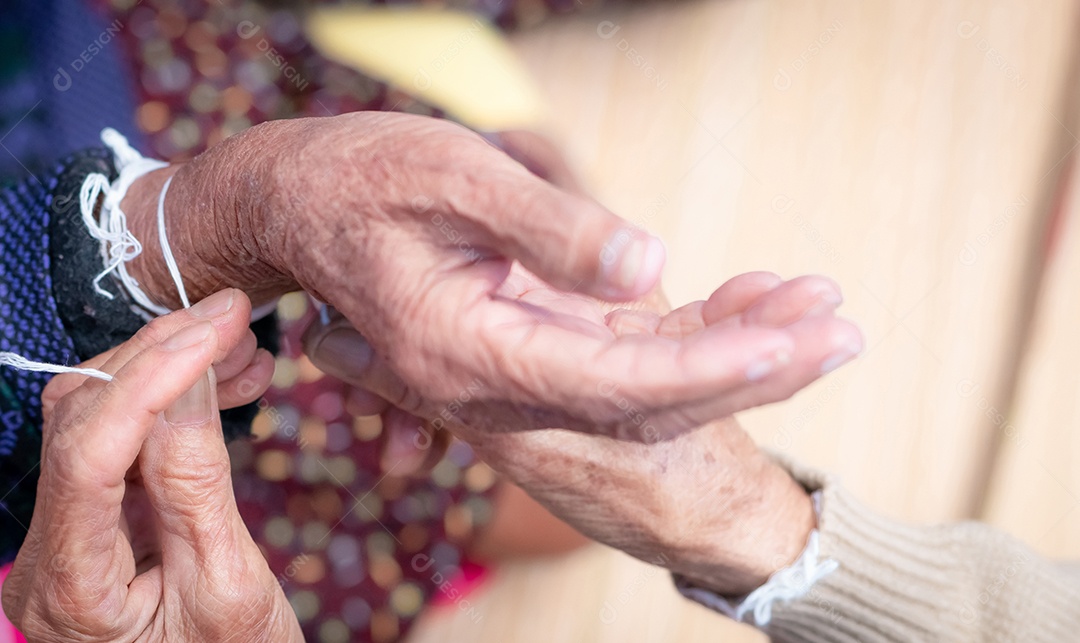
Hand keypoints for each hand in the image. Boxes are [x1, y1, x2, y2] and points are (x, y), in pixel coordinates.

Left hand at [1, 290, 300, 641]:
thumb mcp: (230, 590)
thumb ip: (197, 488)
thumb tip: (186, 385)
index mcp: (70, 587)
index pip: (88, 453)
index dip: (150, 379)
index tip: (216, 328)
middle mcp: (50, 555)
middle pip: (83, 422)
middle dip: (160, 357)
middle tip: (233, 316)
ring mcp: (71, 537)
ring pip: (101, 418)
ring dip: (170, 369)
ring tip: (241, 344)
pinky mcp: (102, 523)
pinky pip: (129, 442)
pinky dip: (178, 403)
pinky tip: (230, 382)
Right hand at [121, 112, 853, 438]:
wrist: (294, 206)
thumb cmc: (358, 176)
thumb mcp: (446, 175)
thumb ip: (545, 228)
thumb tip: (648, 267)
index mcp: (467, 349)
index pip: (608, 379)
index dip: (702, 366)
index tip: (788, 341)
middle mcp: (491, 382)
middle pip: (640, 399)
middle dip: (748, 370)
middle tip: (843, 334)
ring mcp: (509, 370)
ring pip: (640, 385)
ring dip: (735, 355)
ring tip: (825, 318)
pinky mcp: (527, 343)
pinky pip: (622, 355)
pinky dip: (694, 334)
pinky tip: (756, 302)